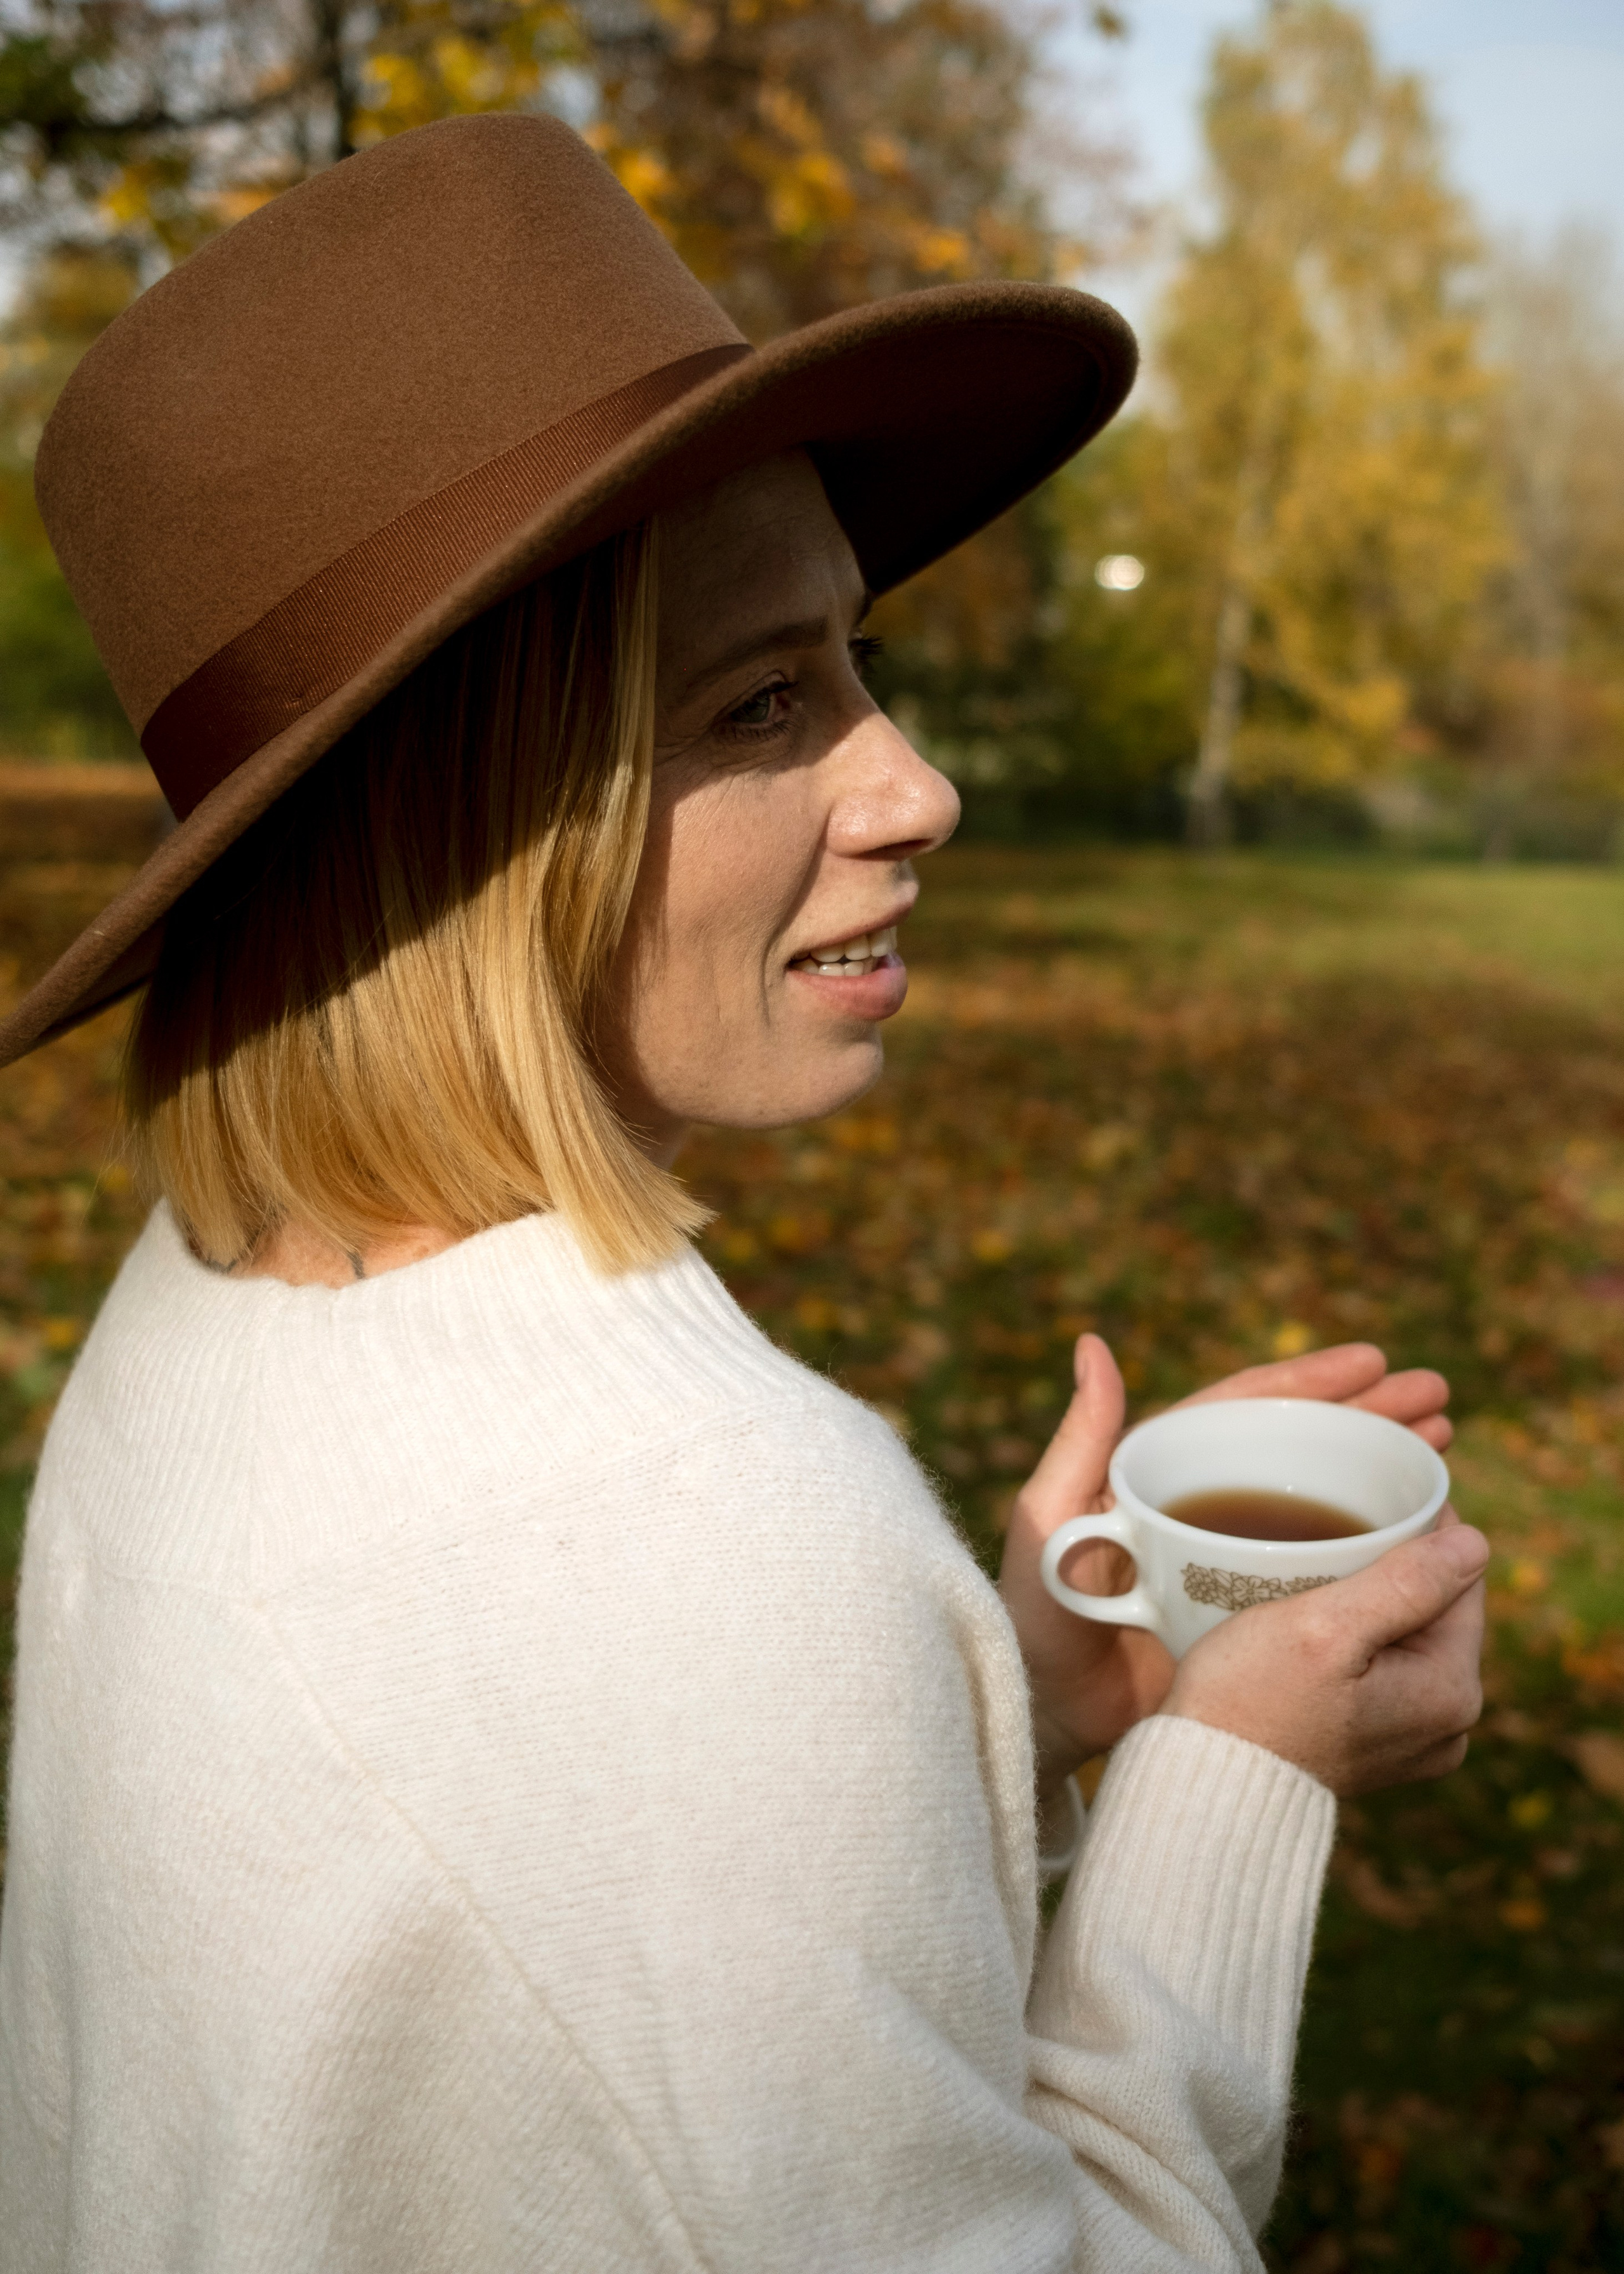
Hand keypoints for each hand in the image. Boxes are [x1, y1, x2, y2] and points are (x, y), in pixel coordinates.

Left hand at [998, 1335, 1455, 1810]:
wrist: (1040, 1713)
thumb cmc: (1031, 1613)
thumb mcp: (1048, 1517)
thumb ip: (1079, 1437)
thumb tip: (1093, 1343)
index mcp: (1160, 1469)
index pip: (1246, 1408)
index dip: (1311, 1382)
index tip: (1374, 1363)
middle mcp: (1202, 1503)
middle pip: (1297, 1444)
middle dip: (1367, 1414)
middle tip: (1436, 1396)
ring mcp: (1230, 1558)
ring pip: (1317, 1499)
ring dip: (1377, 1465)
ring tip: (1443, 1441)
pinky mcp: (1249, 1611)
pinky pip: (1316, 1566)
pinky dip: (1365, 1543)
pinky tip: (1414, 1533)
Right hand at [1160, 1509, 1487, 1794]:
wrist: (1204, 1780)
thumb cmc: (1251, 1700)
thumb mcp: (1324, 1627)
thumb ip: (1406, 1583)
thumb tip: (1475, 1542)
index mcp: (1451, 1691)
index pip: (1461, 1577)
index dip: (1418, 1531)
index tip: (1366, 1506)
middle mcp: (1448, 1724)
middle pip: (1436, 1608)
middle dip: (1392, 1568)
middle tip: (1329, 1536)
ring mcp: (1415, 1741)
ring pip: (1408, 1635)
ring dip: (1370, 1601)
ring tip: (1315, 1578)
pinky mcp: (1379, 1746)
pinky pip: (1385, 1669)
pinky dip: (1356, 1640)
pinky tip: (1313, 1628)